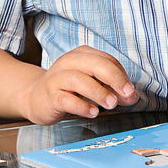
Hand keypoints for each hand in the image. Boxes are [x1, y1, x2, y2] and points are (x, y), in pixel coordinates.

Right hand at [21, 45, 138, 124]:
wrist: (35, 97)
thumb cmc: (68, 89)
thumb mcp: (92, 85)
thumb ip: (112, 89)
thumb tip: (132, 96)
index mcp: (82, 55)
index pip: (107, 60)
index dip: (122, 75)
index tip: (131, 91)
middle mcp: (69, 62)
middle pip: (95, 65)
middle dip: (114, 79)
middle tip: (126, 94)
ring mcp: (57, 78)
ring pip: (80, 80)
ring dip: (99, 92)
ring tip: (111, 104)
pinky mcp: (50, 95)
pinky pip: (66, 99)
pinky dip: (81, 106)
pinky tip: (92, 112)